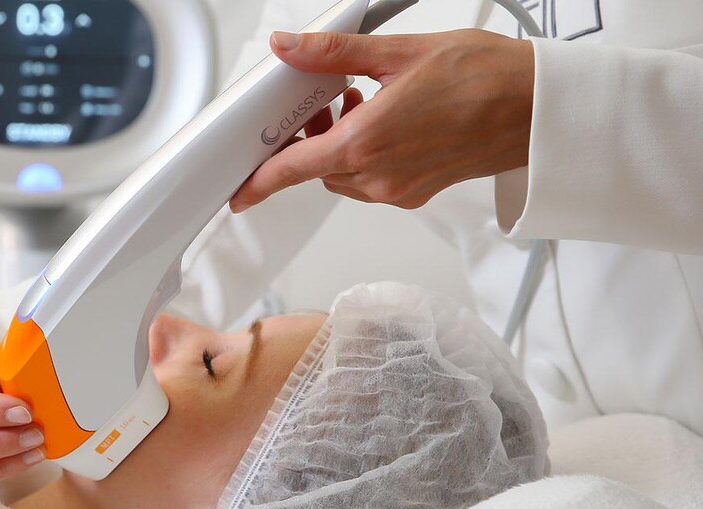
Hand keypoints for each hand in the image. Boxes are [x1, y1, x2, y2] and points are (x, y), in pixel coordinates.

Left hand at [230, 29, 534, 212]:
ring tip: (359, 100)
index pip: (292, 169)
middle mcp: (379, 177)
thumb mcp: (398, 53)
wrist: (539, 108)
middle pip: (317, 168)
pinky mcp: (418, 192)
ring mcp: (400, 189)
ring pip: (344, 174)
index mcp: (367, 144)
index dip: (259, 182)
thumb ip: (335, 54)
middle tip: (321, 99)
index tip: (238, 191)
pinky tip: (385, 118)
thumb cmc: (485, 79)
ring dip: (339, 144)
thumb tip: (291, 48)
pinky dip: (366, 153)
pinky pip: (372, 179)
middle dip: (310, 138)